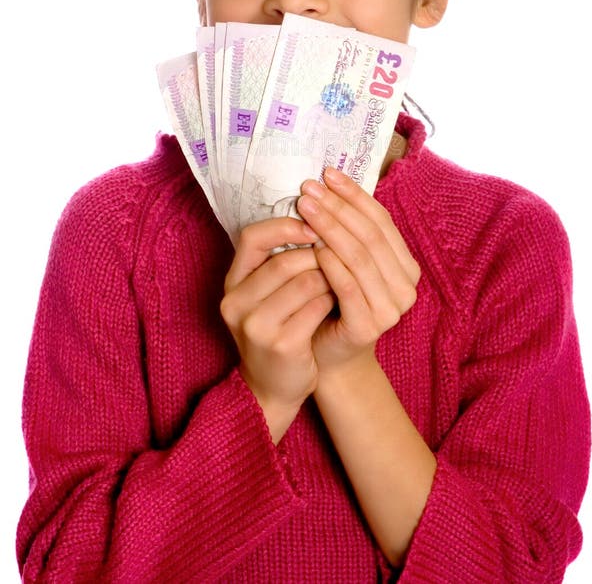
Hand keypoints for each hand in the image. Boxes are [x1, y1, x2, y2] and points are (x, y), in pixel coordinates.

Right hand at [221, 216, 334, 439]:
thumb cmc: (277, 331)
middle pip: (284, 260)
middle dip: (317, 254)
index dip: (284, 226)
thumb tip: (315, 219)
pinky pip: (316, 308)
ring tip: (342, 276)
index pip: (251, 238)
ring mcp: (256, 326)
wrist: (273, 389)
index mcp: (232, 284)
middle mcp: (236, 303)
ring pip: (305, 282)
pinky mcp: (281, 345)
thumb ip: (277, 262)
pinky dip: (332, 300)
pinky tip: (339, 301)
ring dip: (330, 276)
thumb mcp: (265, 295)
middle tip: (339, 252)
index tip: (312, 226)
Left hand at [296, 167, 419, 373]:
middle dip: (338, 207)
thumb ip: (350, 233)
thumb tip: (329, 182)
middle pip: (369, 235)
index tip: (328, 173)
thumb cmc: (336, 303)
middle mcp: (407, 287)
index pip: (381, 221)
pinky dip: (330, 261)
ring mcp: (391, 308)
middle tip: (309, 187)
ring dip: (330, 227)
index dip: (355, 195)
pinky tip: (312, 244)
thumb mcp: (348, 263)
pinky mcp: (369, 325)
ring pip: (359, 256)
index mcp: (407, 267)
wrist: (330, 356)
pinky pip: (347, 285)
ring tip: (305, 207)